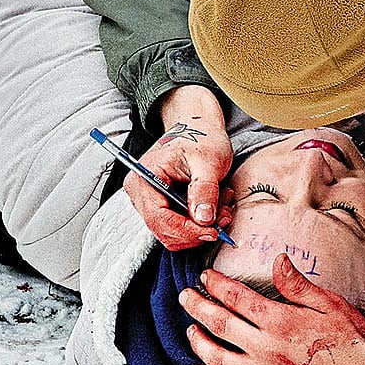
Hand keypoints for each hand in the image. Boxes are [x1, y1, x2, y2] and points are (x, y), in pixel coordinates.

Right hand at [124, 85, 233, 249]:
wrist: (200, 130)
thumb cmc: (202, 139)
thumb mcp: (208, 161)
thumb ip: (205, 190)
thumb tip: (203, 219)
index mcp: (144, 179)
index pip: (158, 219)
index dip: (186, 231)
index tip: (213, 231)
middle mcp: (141, 194)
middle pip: (165, 231)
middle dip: (198, 230)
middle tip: (224, 216)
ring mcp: (150, 202)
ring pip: (175, 234)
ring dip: (202, 227)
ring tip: (222, 204)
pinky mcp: (163, 208)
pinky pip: (181, 228)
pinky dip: (201, 223)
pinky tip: (215, 206)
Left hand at [180, 254, 364, 364]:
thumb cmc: (355, 346)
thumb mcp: (332, 305)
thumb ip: (299, 285)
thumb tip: (278, 261)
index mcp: (281, 322)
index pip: (237, 298)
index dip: (217, 285)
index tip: (206, 277)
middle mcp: (266, 350)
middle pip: (220, 324)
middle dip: (197, 307)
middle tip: (186, 297)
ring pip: (216, 358)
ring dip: (198, 342)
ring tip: (190, 331)